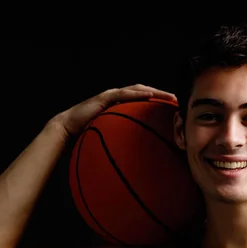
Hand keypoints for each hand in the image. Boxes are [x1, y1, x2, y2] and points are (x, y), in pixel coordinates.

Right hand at [51, 84, 176, 137]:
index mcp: (122, 105)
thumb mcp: (112, 137)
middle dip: (162, 94)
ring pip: (137, 89)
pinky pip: (124, 94)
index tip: (176, 108)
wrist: (68, 127)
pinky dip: (138, 94)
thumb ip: (124, 141)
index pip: (144, 100)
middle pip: (145, 92)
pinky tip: (150, 95)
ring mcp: (111, 95)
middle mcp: (118, 97)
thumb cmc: (89, 134)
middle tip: (178, 100)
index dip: (159, 101)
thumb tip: (139, 158)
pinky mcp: (104, 97)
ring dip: (155, 91)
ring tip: (169, 96)